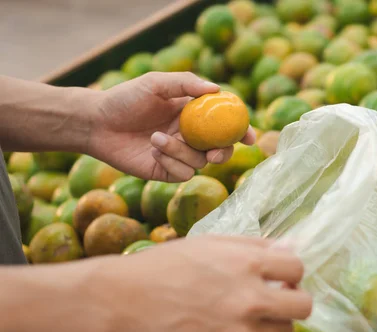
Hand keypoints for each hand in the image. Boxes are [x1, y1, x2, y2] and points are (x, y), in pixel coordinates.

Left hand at [88, 72, 254, 181]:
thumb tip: (217, 90)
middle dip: (223, 152)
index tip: (249, 136)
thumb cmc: (125, 98)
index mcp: (194, 115)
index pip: (226, 124)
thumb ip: (186, 84)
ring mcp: (180, 155)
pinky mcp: (166, 172)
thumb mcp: (155, 83)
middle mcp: (191, 136)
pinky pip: (183, 173)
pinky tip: (153, 150)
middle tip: (213, 152)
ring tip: (156, 139)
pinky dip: (171, 162)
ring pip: (200, 162)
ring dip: (181, 152)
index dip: (242, 131)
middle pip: (221, 149)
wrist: (97, 123)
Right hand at [108, 235, 311, 331]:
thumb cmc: (168, 265)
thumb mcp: (212, 243)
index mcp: (248, 264)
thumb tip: (290, 246)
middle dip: (294, 299)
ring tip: (250, 313)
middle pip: (304, 306)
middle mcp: (250, 299)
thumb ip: (255, 245)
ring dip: (274, 321)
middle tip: (278, 296)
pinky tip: (228, 328)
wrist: (128, 301)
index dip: (290, 270)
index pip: (298, 268)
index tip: (281, 275)